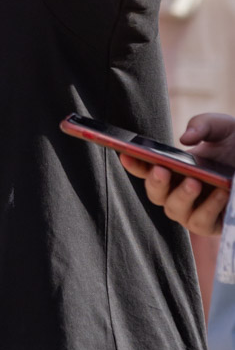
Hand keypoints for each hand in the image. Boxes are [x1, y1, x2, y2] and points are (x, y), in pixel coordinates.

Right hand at [119, 112, 234, 235]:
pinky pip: (201, 222)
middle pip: (155, 193)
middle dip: (156, 182)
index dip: (133, 163)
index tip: (125, 153)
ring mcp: (192, 210)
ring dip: (182, 197)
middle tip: (162, 170)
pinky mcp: (210, 224)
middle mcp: (176, 191)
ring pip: (174, 210)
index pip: (145, 169)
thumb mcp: (221, 128)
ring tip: (194, 182)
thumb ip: (202, 125)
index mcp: (172, 169)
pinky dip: (209, 207)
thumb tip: (185, 139)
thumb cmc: (234, 146)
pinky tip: (221, 192)